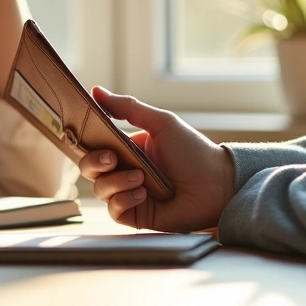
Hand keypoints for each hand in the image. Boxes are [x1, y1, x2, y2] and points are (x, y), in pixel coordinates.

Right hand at [79, 86, 235, 232]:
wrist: (218, 185)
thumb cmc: (194, 152)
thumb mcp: (161, 123)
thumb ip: (128, 107)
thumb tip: (96, 91)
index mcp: (128, 148)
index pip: (96, 145)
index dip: (88, 142)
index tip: (89, 136)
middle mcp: (125, 170)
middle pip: (90, 168)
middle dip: (95, 162)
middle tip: (113, 159)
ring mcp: (129, 193)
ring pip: (100, 190)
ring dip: (116, 182)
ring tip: (141, 178)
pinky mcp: (137, 215)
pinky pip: (114, 210)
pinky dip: (123, 200)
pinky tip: (142, 194)